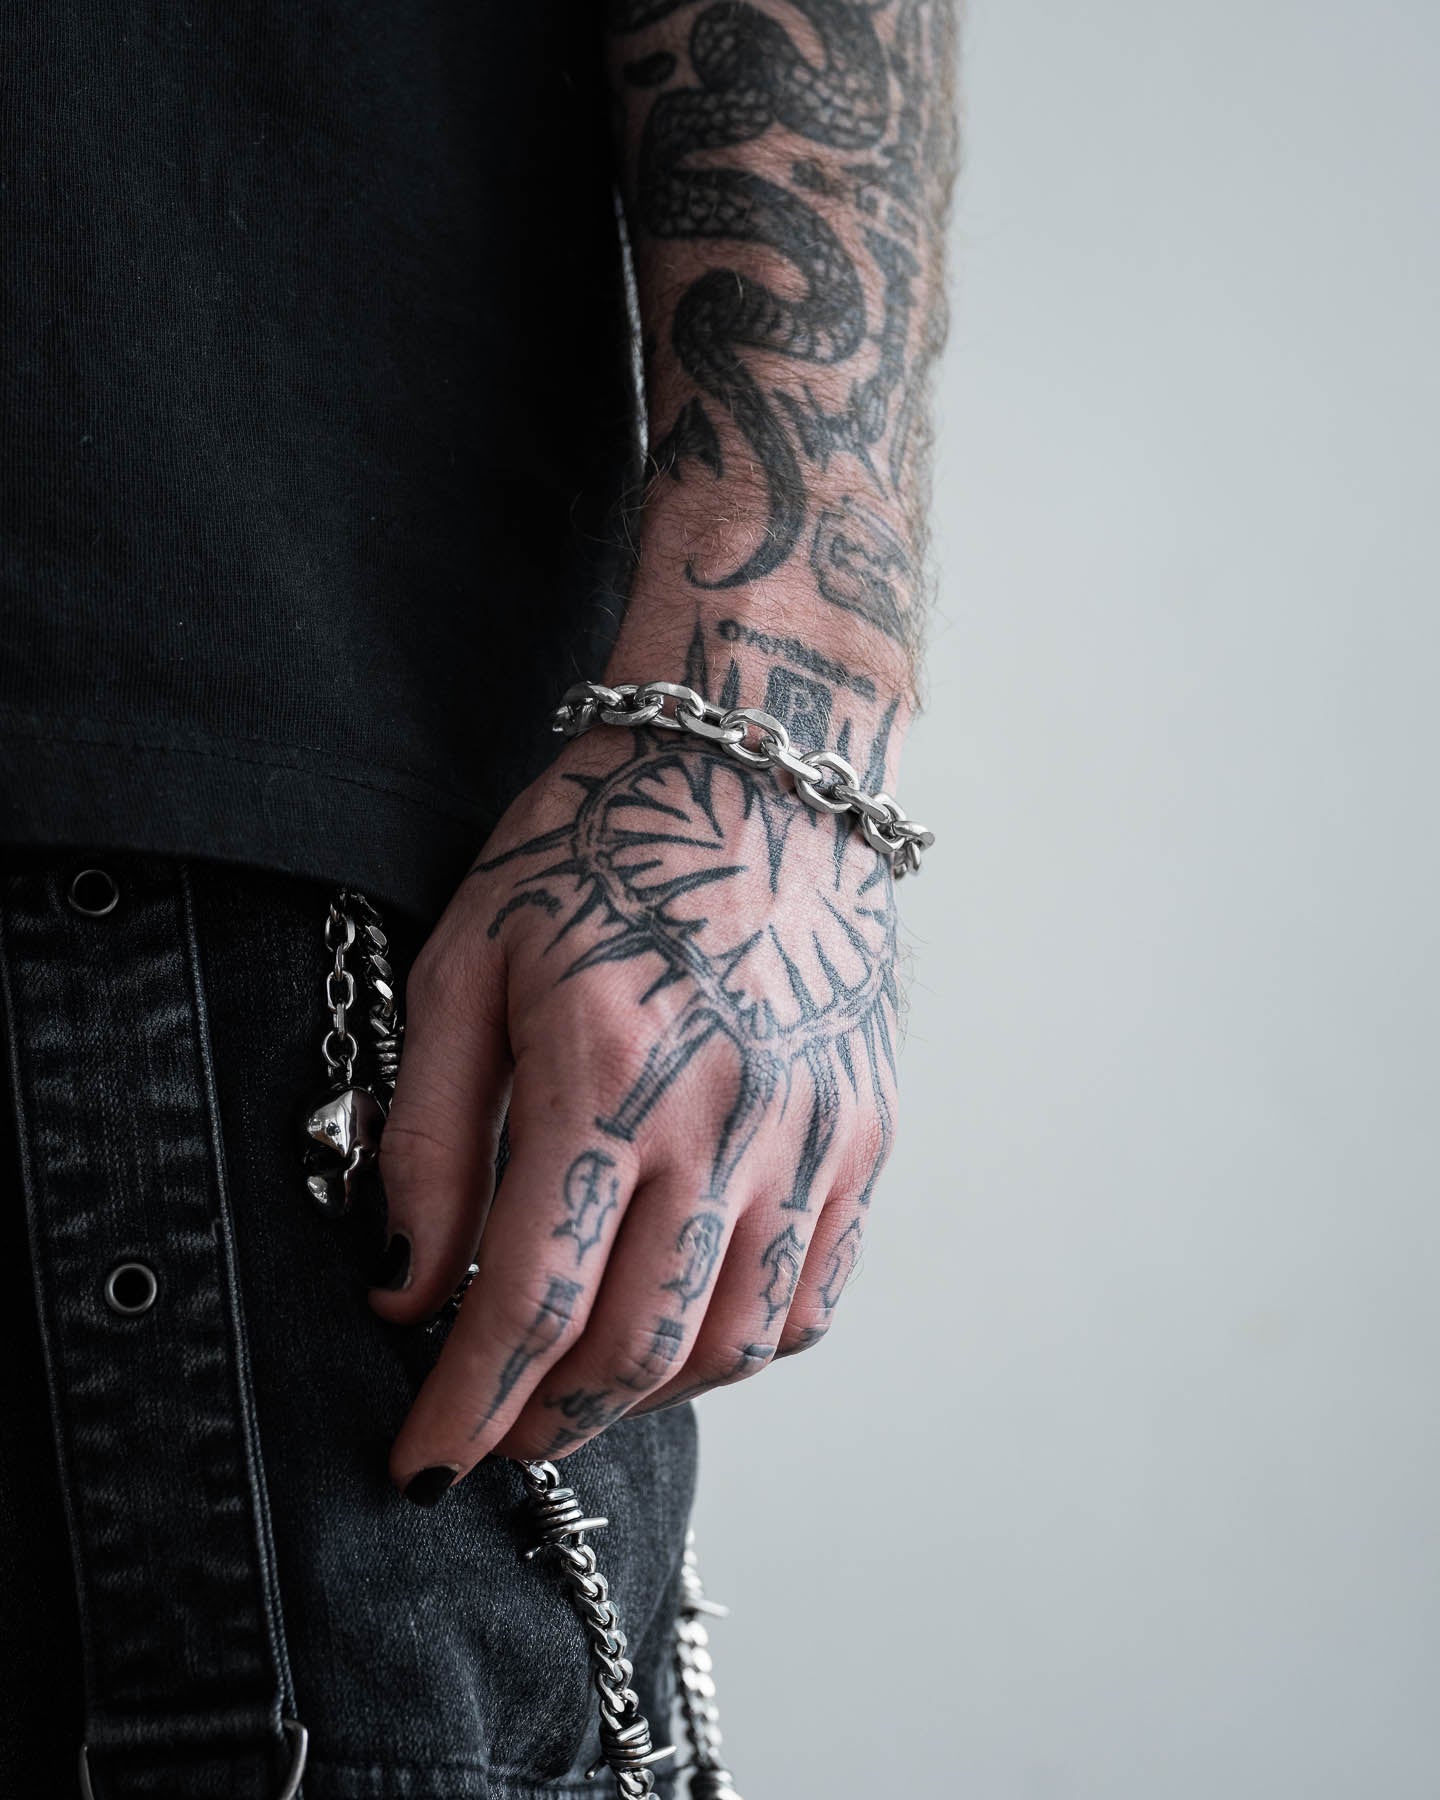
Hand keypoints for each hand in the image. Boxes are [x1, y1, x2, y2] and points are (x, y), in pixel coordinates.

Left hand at [373, 726, 900, 1492]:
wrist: (755, 763)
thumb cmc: (596, 847)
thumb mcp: (468, 962)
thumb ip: (427, 1132)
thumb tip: (403, 1279)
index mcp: (609, 1069)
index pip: (528, 1296)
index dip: (465, 1404)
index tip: (421, 1465)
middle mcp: (726, 1114)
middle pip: (636, 1346)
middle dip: (548, 1425)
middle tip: (493, 1442)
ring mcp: (812, 1129)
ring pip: (733, 1340)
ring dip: (642, 1399)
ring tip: (578, 1394)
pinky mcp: (866, 1129)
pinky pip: (814, 1293)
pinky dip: (741, 1348)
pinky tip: (684, 1337)